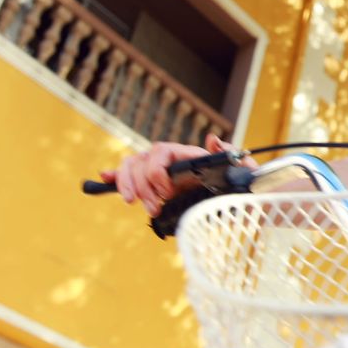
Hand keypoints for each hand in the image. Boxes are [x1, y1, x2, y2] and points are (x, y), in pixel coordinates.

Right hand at [100, 134, 254, 216]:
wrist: (244, 198)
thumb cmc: (245, 184)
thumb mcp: (244, 169)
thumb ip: (231, 154)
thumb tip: (211, 139)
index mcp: (189, 156)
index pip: (161, 152)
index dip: (156, 172)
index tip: (167, 193)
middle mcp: (173, 161)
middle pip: (142, 160)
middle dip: (141, 185)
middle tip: (153, 208)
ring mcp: (163, 174)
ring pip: (133, 167)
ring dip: (129, 186)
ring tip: (138, 206)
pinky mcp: (158, 188)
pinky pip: (131, 176)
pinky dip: (116, 176)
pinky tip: (103, 180)